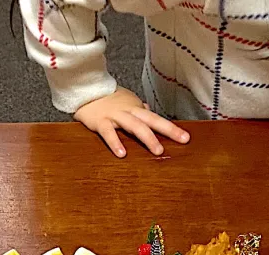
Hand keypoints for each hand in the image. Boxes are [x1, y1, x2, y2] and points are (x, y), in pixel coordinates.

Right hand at [74, 87, 189, 157]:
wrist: (82, 87)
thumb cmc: (105, 98)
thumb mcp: (125, 101)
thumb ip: (138, 108)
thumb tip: (150, 110)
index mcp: (136, 108)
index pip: (156, 119)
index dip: (171, 128)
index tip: (186, 138)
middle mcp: (129, 110)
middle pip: (152, 120)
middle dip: (168, 130)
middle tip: (182, 140)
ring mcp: (115, 115)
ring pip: (134, 125)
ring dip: (147, 137)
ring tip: (158, 150)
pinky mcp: (100, 121)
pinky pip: (108, 132)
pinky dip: (115, 142)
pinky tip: (122, 154)